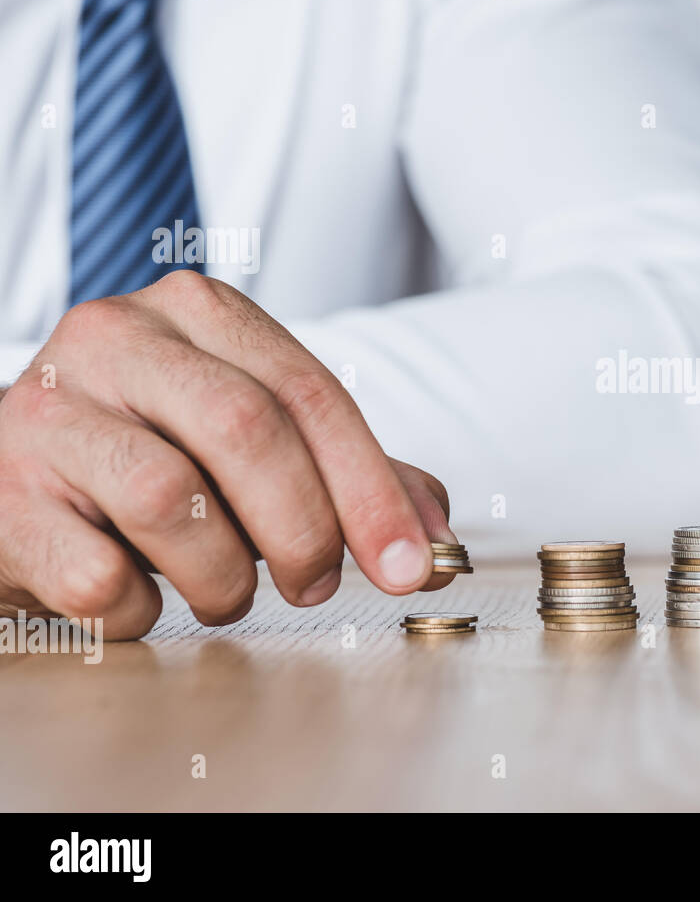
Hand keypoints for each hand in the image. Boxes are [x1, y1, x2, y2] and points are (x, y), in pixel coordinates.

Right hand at [0, 271, 457, 638]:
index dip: (371, 488)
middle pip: (249, 431)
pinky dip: (140, 609)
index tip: (411, 564)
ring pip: (171, 499)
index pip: (311, 392)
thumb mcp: (251, 449)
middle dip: (307, 530)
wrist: (6, 483)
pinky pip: (97, 572)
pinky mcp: (0, 490)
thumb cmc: (148, 458)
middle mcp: (116, 337)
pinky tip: (140, 597)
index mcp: (196, 312)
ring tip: (223, 591)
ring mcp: (47, 408)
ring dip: (223, 576)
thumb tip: (435, 543)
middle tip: (319, 585)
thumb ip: (348, 479)